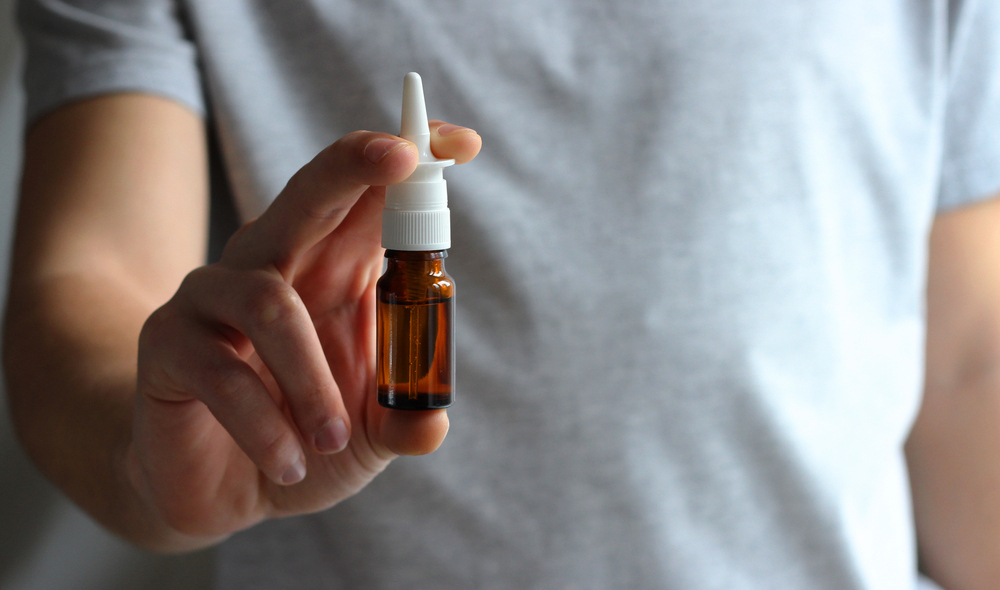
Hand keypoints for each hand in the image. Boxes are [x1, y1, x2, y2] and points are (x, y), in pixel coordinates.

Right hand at [127, 122, 480, 545]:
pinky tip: (288, 462)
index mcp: (333, 270)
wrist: (220, 488)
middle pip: (310, 196)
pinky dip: (264, 425)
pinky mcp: (169, 342)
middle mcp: (274, 265)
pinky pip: (220, 370)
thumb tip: (433, 420)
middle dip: (354, 167)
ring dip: (312, 379)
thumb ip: (404, 420)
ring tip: (333, 439)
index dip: (412, 165)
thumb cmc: (304, 437)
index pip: (371, 201)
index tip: (463, 143)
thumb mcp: (369, 434)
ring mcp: (214, 297)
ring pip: (269, 301)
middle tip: (402, 156)